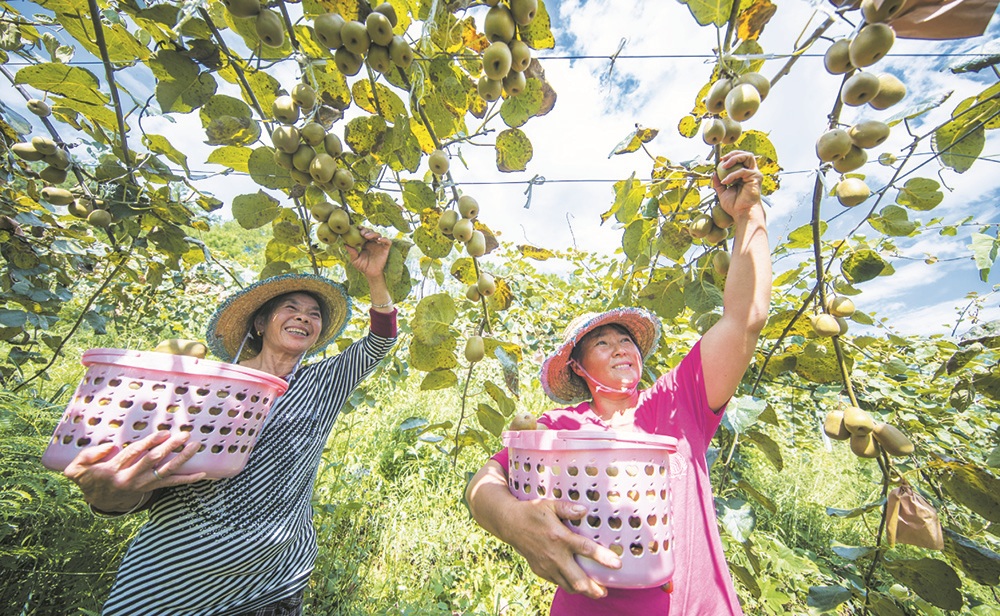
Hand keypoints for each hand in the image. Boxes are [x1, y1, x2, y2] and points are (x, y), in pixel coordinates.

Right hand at [63, 431, 205, 511]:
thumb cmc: (88, 478)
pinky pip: (172, 484)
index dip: (148, 443)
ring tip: (195, 447)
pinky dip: (187, 479)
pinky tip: (202, 474)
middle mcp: (131, 479)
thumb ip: (88, 456)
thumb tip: (109, 447)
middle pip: (153, 462)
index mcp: (113, 470)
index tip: (163, 433)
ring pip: (165, 472)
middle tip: (184, 435)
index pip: (134, 454)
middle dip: (170, 448)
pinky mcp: (151, 488)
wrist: (98, 501)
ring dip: (182, 459)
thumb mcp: (76, 468)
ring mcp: (143, 485)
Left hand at [346, 227, 390, 278]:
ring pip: (378, 235)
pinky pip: (388, 242)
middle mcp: (373, 243)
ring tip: (367, 236)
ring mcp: (379, 245)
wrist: (371, 274)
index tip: (357, 227)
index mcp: (365, 244)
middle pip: (371, 232)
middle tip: (362, 233)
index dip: (362, 229)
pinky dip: (385, 239)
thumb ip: (351, 252)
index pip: (364, 233)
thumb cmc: (362, 267)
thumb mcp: (355, 259)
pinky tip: (379, 240)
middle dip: (367, 230)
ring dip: (373, 234)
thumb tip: (345, 244)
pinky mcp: (385, 249)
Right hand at [506, 499, 621, 598]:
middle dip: (594, 589)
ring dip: (583, 591)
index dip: (603, 558)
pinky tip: (577, 582)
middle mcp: (555, 555)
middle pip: (578, 580)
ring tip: (596, 591)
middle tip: (605, 591)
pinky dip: (569, 585)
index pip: (586, 550)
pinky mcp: (540, 571)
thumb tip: (584, 510)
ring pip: (568, 586)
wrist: (510, 524)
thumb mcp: (549, 504)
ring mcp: (547, 566)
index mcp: (560, 537)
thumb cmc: (532, 512)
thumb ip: (568, 508)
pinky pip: (558, 582)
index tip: (617, 564)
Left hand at [712, 150, 763, 219]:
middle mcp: (751, 173)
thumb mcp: (722, 192)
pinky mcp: (756, 177)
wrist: (742, 213)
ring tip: (724, 165)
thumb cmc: (734, 205)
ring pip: (747, 156)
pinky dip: (732, 175)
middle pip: (746, 154)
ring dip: (734, 158)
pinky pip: (742, 171)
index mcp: (744, 175)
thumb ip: (718, 182)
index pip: (740, 159)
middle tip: (722, 159)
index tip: (719, 161)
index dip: (730, 157)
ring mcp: (754, 174)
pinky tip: (725, 181)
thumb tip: (713, 173)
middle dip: (733, 154)